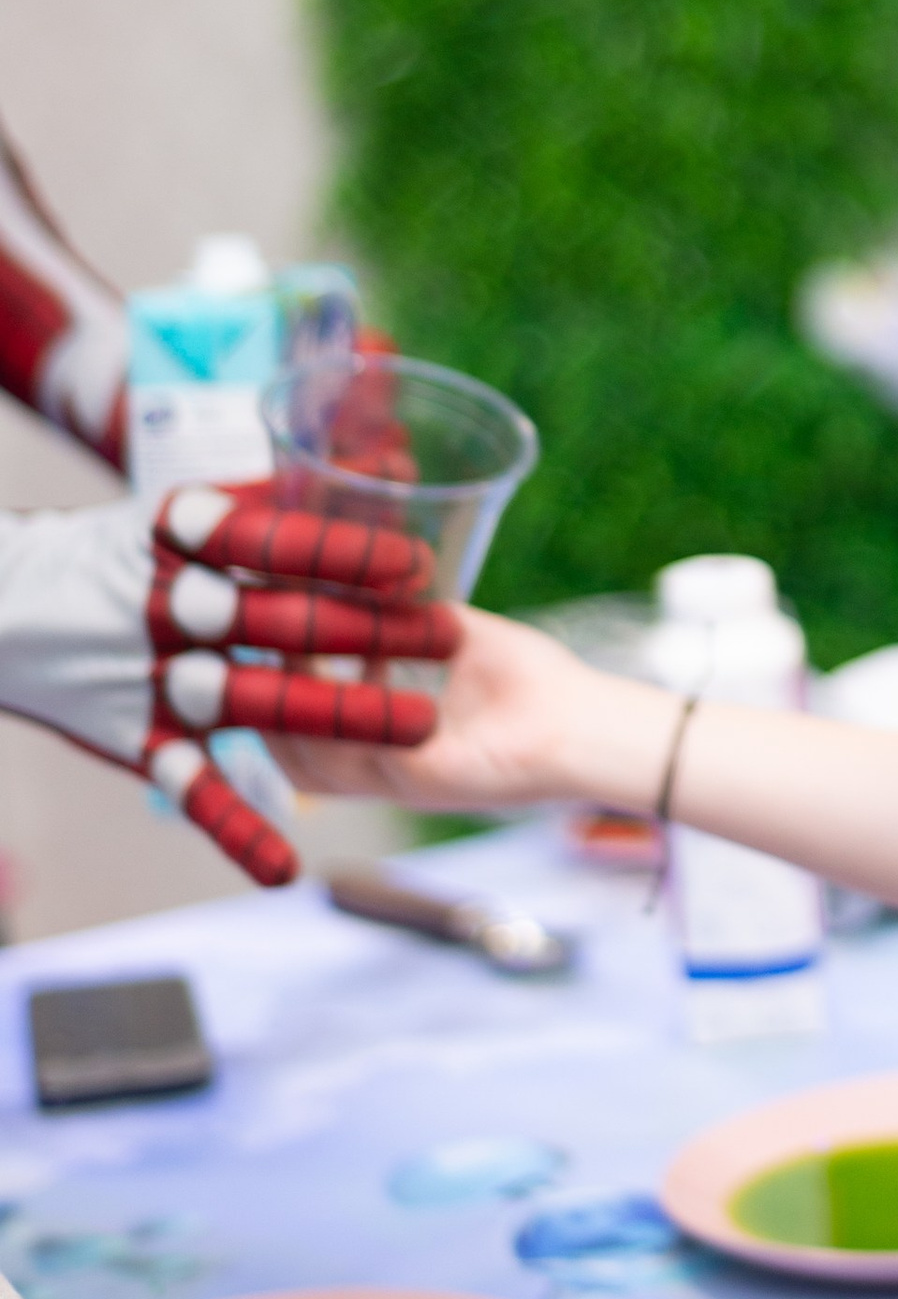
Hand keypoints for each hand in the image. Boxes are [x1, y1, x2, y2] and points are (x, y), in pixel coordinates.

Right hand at [0, 482, 459, 886]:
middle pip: (280, 620)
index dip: (346, 554)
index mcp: (176, 538)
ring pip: (253, 701)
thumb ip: (272, 485)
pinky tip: (287, 867)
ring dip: (341, 717)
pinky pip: (189, 787)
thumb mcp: (176, 512)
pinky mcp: (130, 740)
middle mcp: (163, 607)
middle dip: (374, 633)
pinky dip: (235, 830)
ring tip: (423, 726)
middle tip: (451, 636)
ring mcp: (147, 677)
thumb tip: (380, 430)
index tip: (416, 565)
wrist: (0, 611)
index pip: (270, 540)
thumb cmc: (115, 554)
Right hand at [272, 603, 646, 820]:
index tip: (266, 627)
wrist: (591, 722)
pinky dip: (330, 704)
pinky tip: (336, 656)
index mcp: (386, 740)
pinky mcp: (417, 778)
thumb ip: (412, 615)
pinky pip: (347, 752)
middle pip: (285, 756)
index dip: (270, 688)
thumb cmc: (538, 684)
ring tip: (284, 639)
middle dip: (259, 699)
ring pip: (299, 759)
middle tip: (259, 634)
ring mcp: (394, 778)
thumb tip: (375, 571)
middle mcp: (380, 766)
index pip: (299, 733)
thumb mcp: (458, 637)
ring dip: (285, 699)